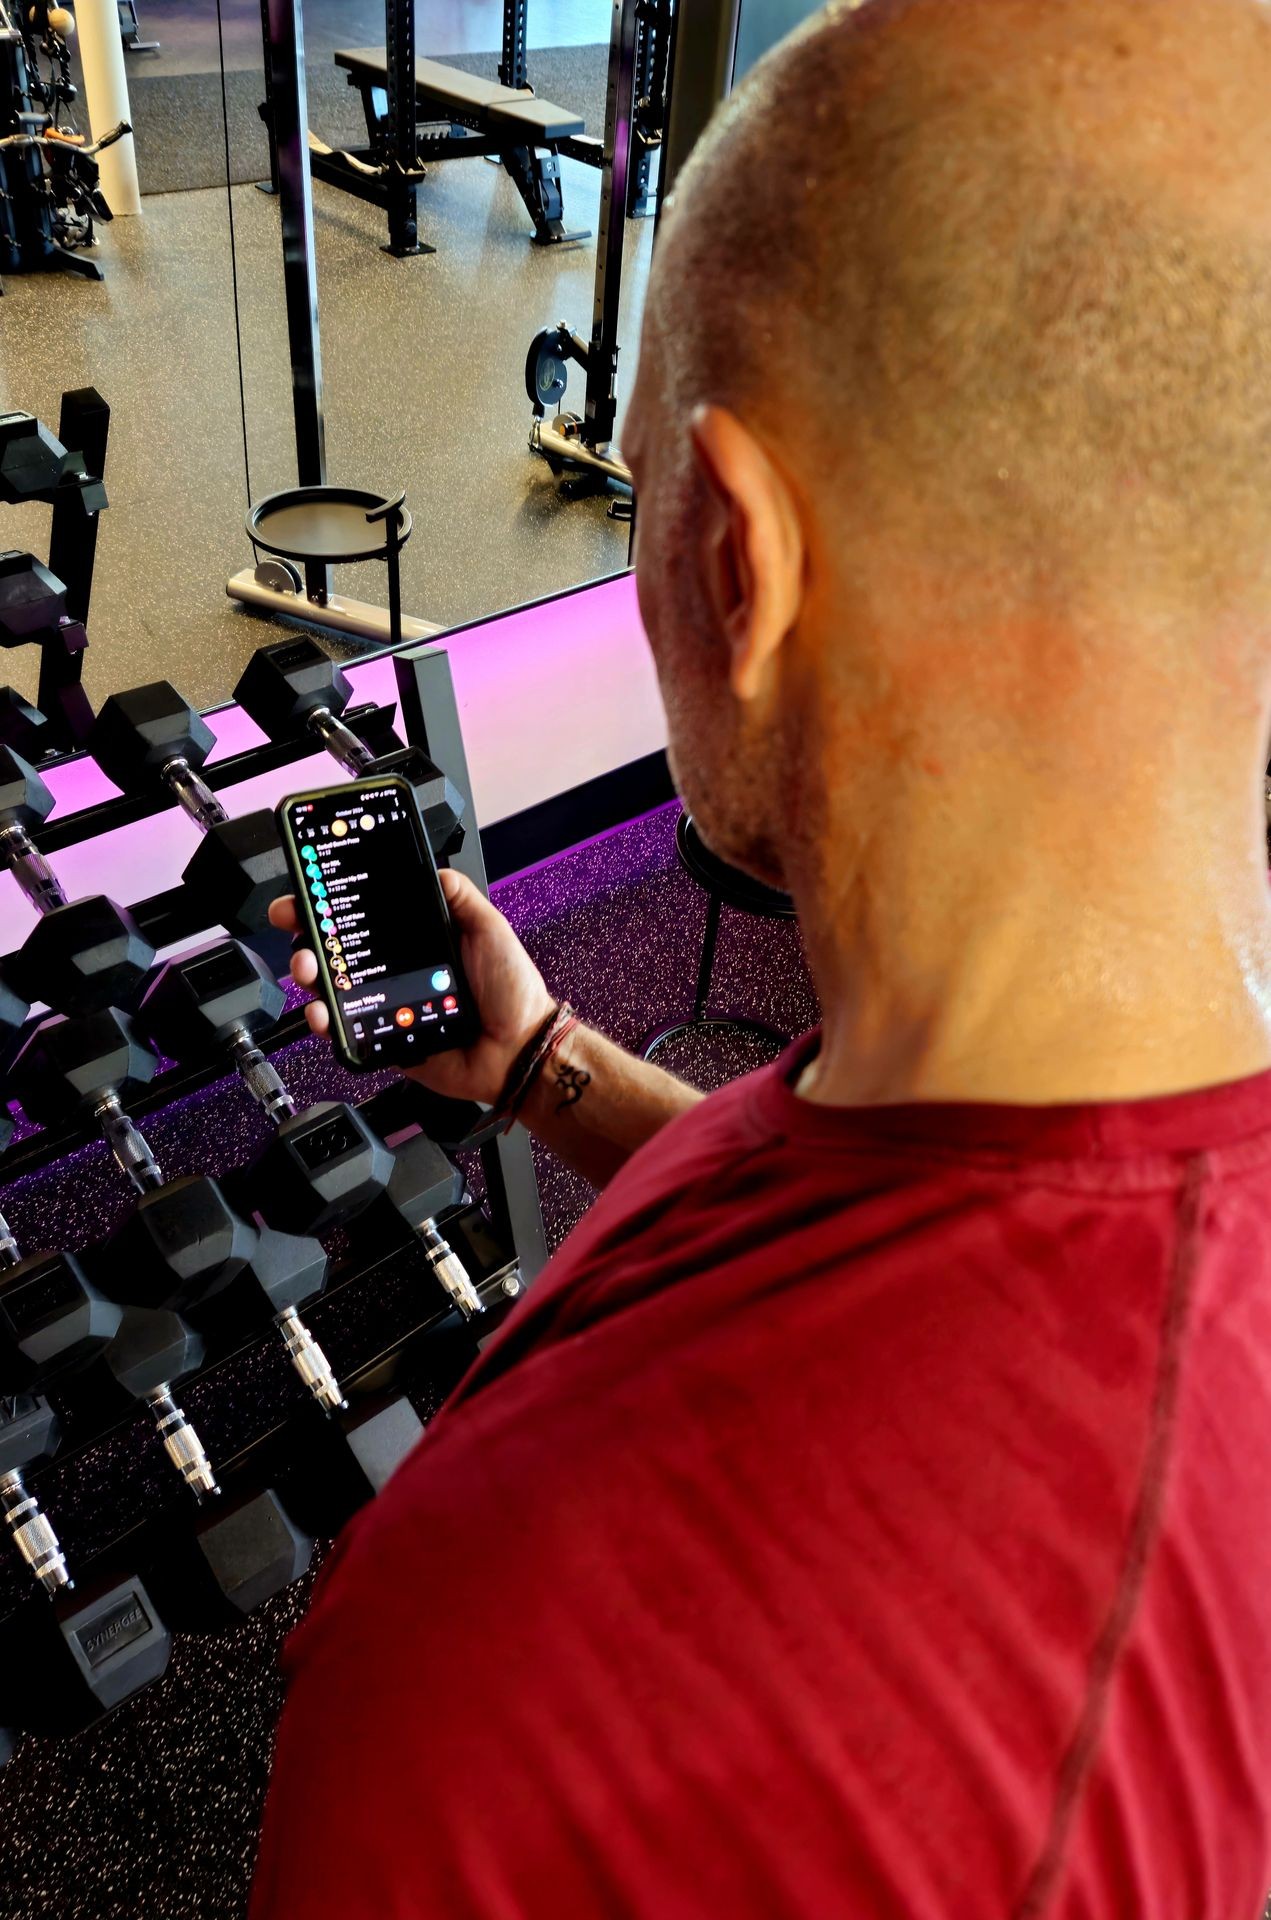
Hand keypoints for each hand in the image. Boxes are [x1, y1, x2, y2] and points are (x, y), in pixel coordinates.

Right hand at [268, 869, 556, 1108]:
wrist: (520, 1046)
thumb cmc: (511, 991)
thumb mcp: (488, 928)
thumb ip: (460, 897)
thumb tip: (434, 869)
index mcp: (417, 944)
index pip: (366, 921)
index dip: (332, 907)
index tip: (307, 894)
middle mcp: (397, 973)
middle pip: (338, 953)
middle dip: (308, 938)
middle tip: (298, 929)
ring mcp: (387, 1007)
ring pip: (333, 991)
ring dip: (311, 977)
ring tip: (310, 970)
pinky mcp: (385, 1041)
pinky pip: (346, 1033)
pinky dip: (326, 1023)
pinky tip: (322, 1012)